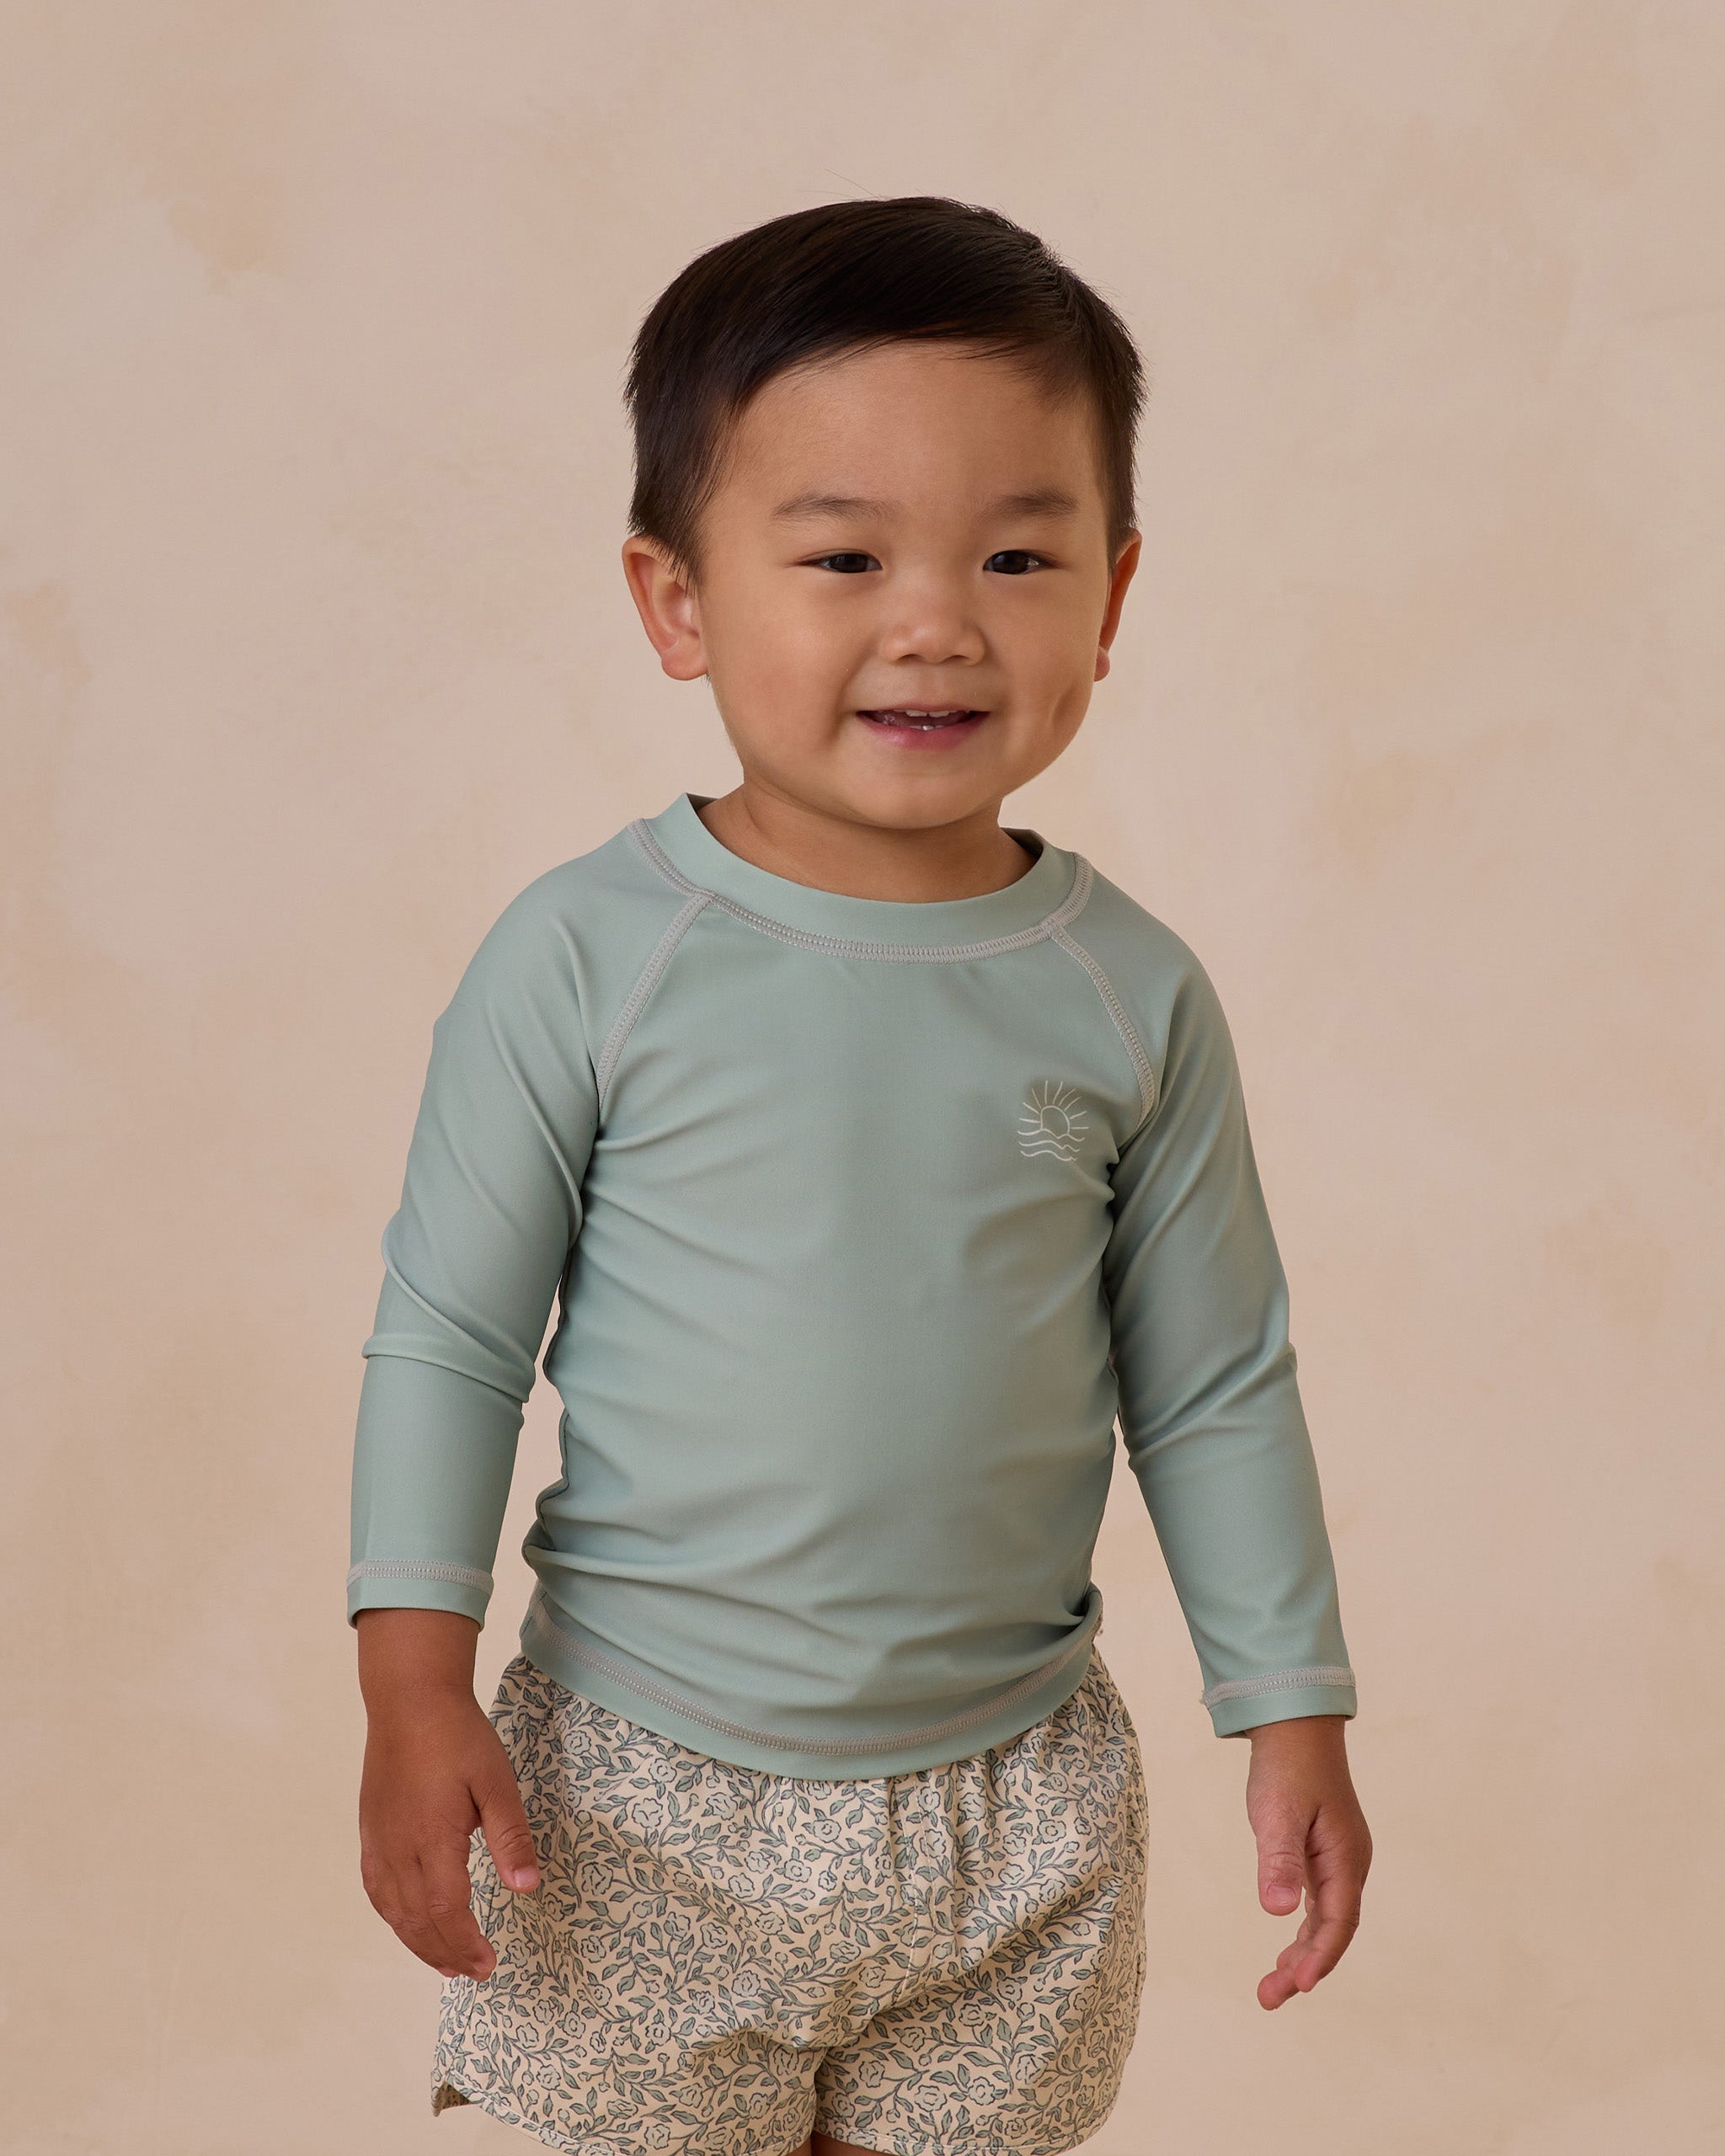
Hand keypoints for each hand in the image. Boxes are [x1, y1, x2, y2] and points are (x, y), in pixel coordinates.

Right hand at [356, 1609, 541, 1980]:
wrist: (409, 1700)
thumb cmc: (458, 1736)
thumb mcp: (496, 1782)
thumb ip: (511, 1838)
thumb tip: (528, 1888)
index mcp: (432, 1839)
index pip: (447, 1911)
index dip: (466, 1944)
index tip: (489, 1964)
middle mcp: (398, 1849)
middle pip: (418, 1921)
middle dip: (447, 1954)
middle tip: (476, 1972)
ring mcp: (378, 1843)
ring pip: (394, 1912)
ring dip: (420, 1943)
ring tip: (447, 1964)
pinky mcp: (369, 1833)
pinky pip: (377, 1891)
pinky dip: (395, 1919)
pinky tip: (410, 1924)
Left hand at [1242, 1713, 1370, 2009]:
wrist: (1294, 1724)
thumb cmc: (1287, 1765)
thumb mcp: (1278, 1811)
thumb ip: (1279, 1860)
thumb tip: (1277, 1912)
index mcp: (1346, 1858)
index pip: (1337, 1922)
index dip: (1319, 1957)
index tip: (1297, 1986)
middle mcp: (1348, 1864)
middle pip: (1333, 1930)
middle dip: (1304, 1967)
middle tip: (1269, 1998)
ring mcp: (1337, 1859)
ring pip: (1325, 1920)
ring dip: (1303, 1954)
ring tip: (1272, 1987)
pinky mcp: (1322, 1852)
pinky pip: (1319, 1903)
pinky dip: (1304, 1929)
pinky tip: (1287, 1946)